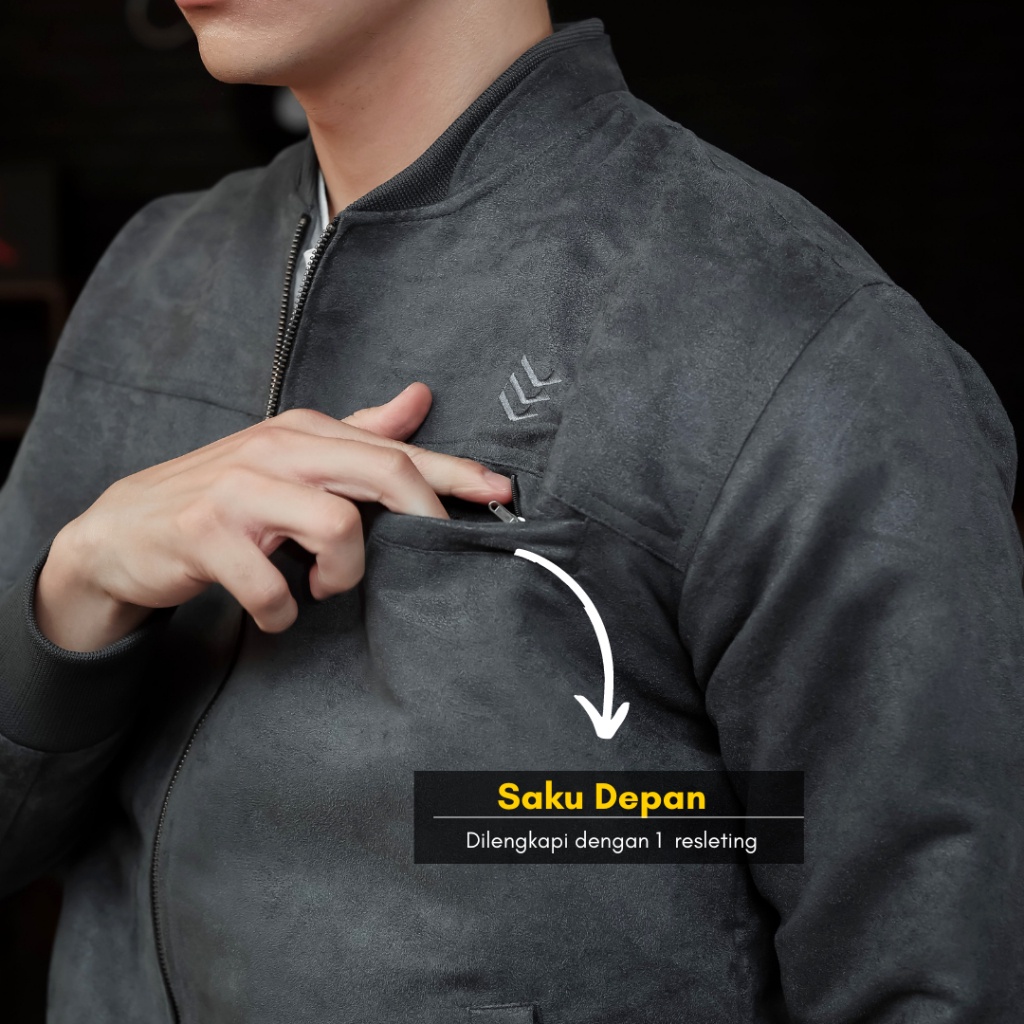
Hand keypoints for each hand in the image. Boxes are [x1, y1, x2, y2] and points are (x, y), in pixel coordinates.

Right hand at [35, 383, 509, 651]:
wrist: (125, 531)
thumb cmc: (225, 498)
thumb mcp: (293, 458)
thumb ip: (359, 433)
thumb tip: (421, 397)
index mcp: (305, 432)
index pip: (395, 448)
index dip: (454, 471)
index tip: (502, 492)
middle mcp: (277, 449)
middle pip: (382, 472)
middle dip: (421, 518)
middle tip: (426, 558)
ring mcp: (239, 490)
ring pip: (337, 526)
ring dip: (344, 574)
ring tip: (323, 587)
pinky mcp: (205, 534)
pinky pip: (271, 585)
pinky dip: (283, 609)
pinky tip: (279, 609)